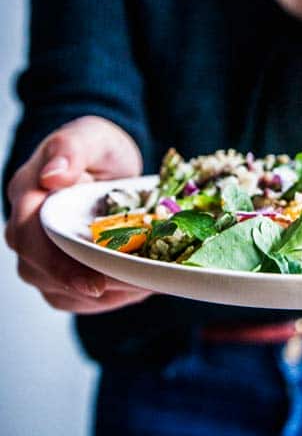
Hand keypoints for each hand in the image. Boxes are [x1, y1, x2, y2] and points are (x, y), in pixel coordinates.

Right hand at [4, 115, 152, 312]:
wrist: (108, 164)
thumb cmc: (97, 148)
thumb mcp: (91, 136)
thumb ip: (71, 150)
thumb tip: (52, 175)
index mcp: (27, 194)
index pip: (29, 237)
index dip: (58, 265)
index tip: (93, 284)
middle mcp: (26, 228)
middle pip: (40, 272)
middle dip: (85, 287)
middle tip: (130, 289)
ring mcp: (41, 252)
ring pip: (58, 291)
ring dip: (100, 297)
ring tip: (141, 287)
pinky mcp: (60, 270)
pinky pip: (74, 296)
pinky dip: (107, 298)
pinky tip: (136, 288)